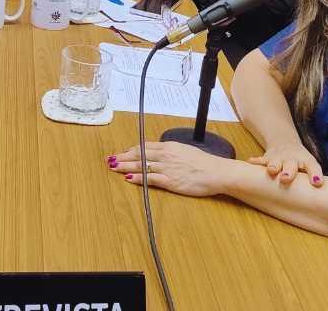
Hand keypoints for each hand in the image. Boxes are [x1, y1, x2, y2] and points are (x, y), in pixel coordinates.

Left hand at [107, 141, 232, 196]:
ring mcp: (167, 168)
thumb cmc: (204, 163)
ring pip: (141, 166)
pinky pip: (150, 179)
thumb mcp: (185, 150)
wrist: (216, 172)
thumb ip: (171, 152)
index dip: (131, 150)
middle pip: (139, 155)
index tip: (122, 152)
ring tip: (114, 168)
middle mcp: (165, 155)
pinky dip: (138, 179)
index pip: (144, 146)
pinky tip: (129, 179)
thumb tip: (160, 154)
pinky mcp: (170, 181)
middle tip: (110, 159)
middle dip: (123, 157)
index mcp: (169, 146)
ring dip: (126, 167)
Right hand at [248, 141, 323, 186]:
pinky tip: (250, 162)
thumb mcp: (310, 166)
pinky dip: (256, 162)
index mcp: (305, 161)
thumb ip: (313, 179)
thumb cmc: (301, 161)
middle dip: (288, 172)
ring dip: (273, 167)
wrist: (285, 143)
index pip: (313, 167)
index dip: (315, 175)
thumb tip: (321, 201)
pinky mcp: (267, 158)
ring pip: (274, 162)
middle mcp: (292, 159)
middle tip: (286, 179)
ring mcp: (278, 157)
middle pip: (290, 165)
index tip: (317, 183)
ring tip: (271, 171)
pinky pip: (260, 160)